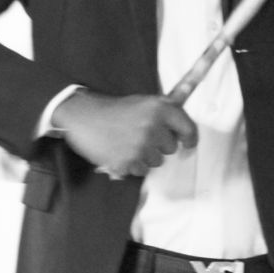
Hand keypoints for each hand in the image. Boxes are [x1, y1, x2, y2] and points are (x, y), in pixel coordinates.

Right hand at [52, 92, 194, 179]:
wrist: (83, 116)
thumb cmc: (114, 109)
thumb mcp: (142, 102)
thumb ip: (165, 112)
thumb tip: (186, 125)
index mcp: (160, 108)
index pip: (188, 129)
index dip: (190, 139)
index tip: (187, 144)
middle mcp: (153, 126)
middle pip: (171, 148)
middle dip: (159, 145)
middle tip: (140, 136)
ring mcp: (140, 146)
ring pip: (156, 161)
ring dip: (145, 156)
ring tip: (127, 143)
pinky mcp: (127, 161)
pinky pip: (140, 170)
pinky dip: (132, 164)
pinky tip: (120, 151)